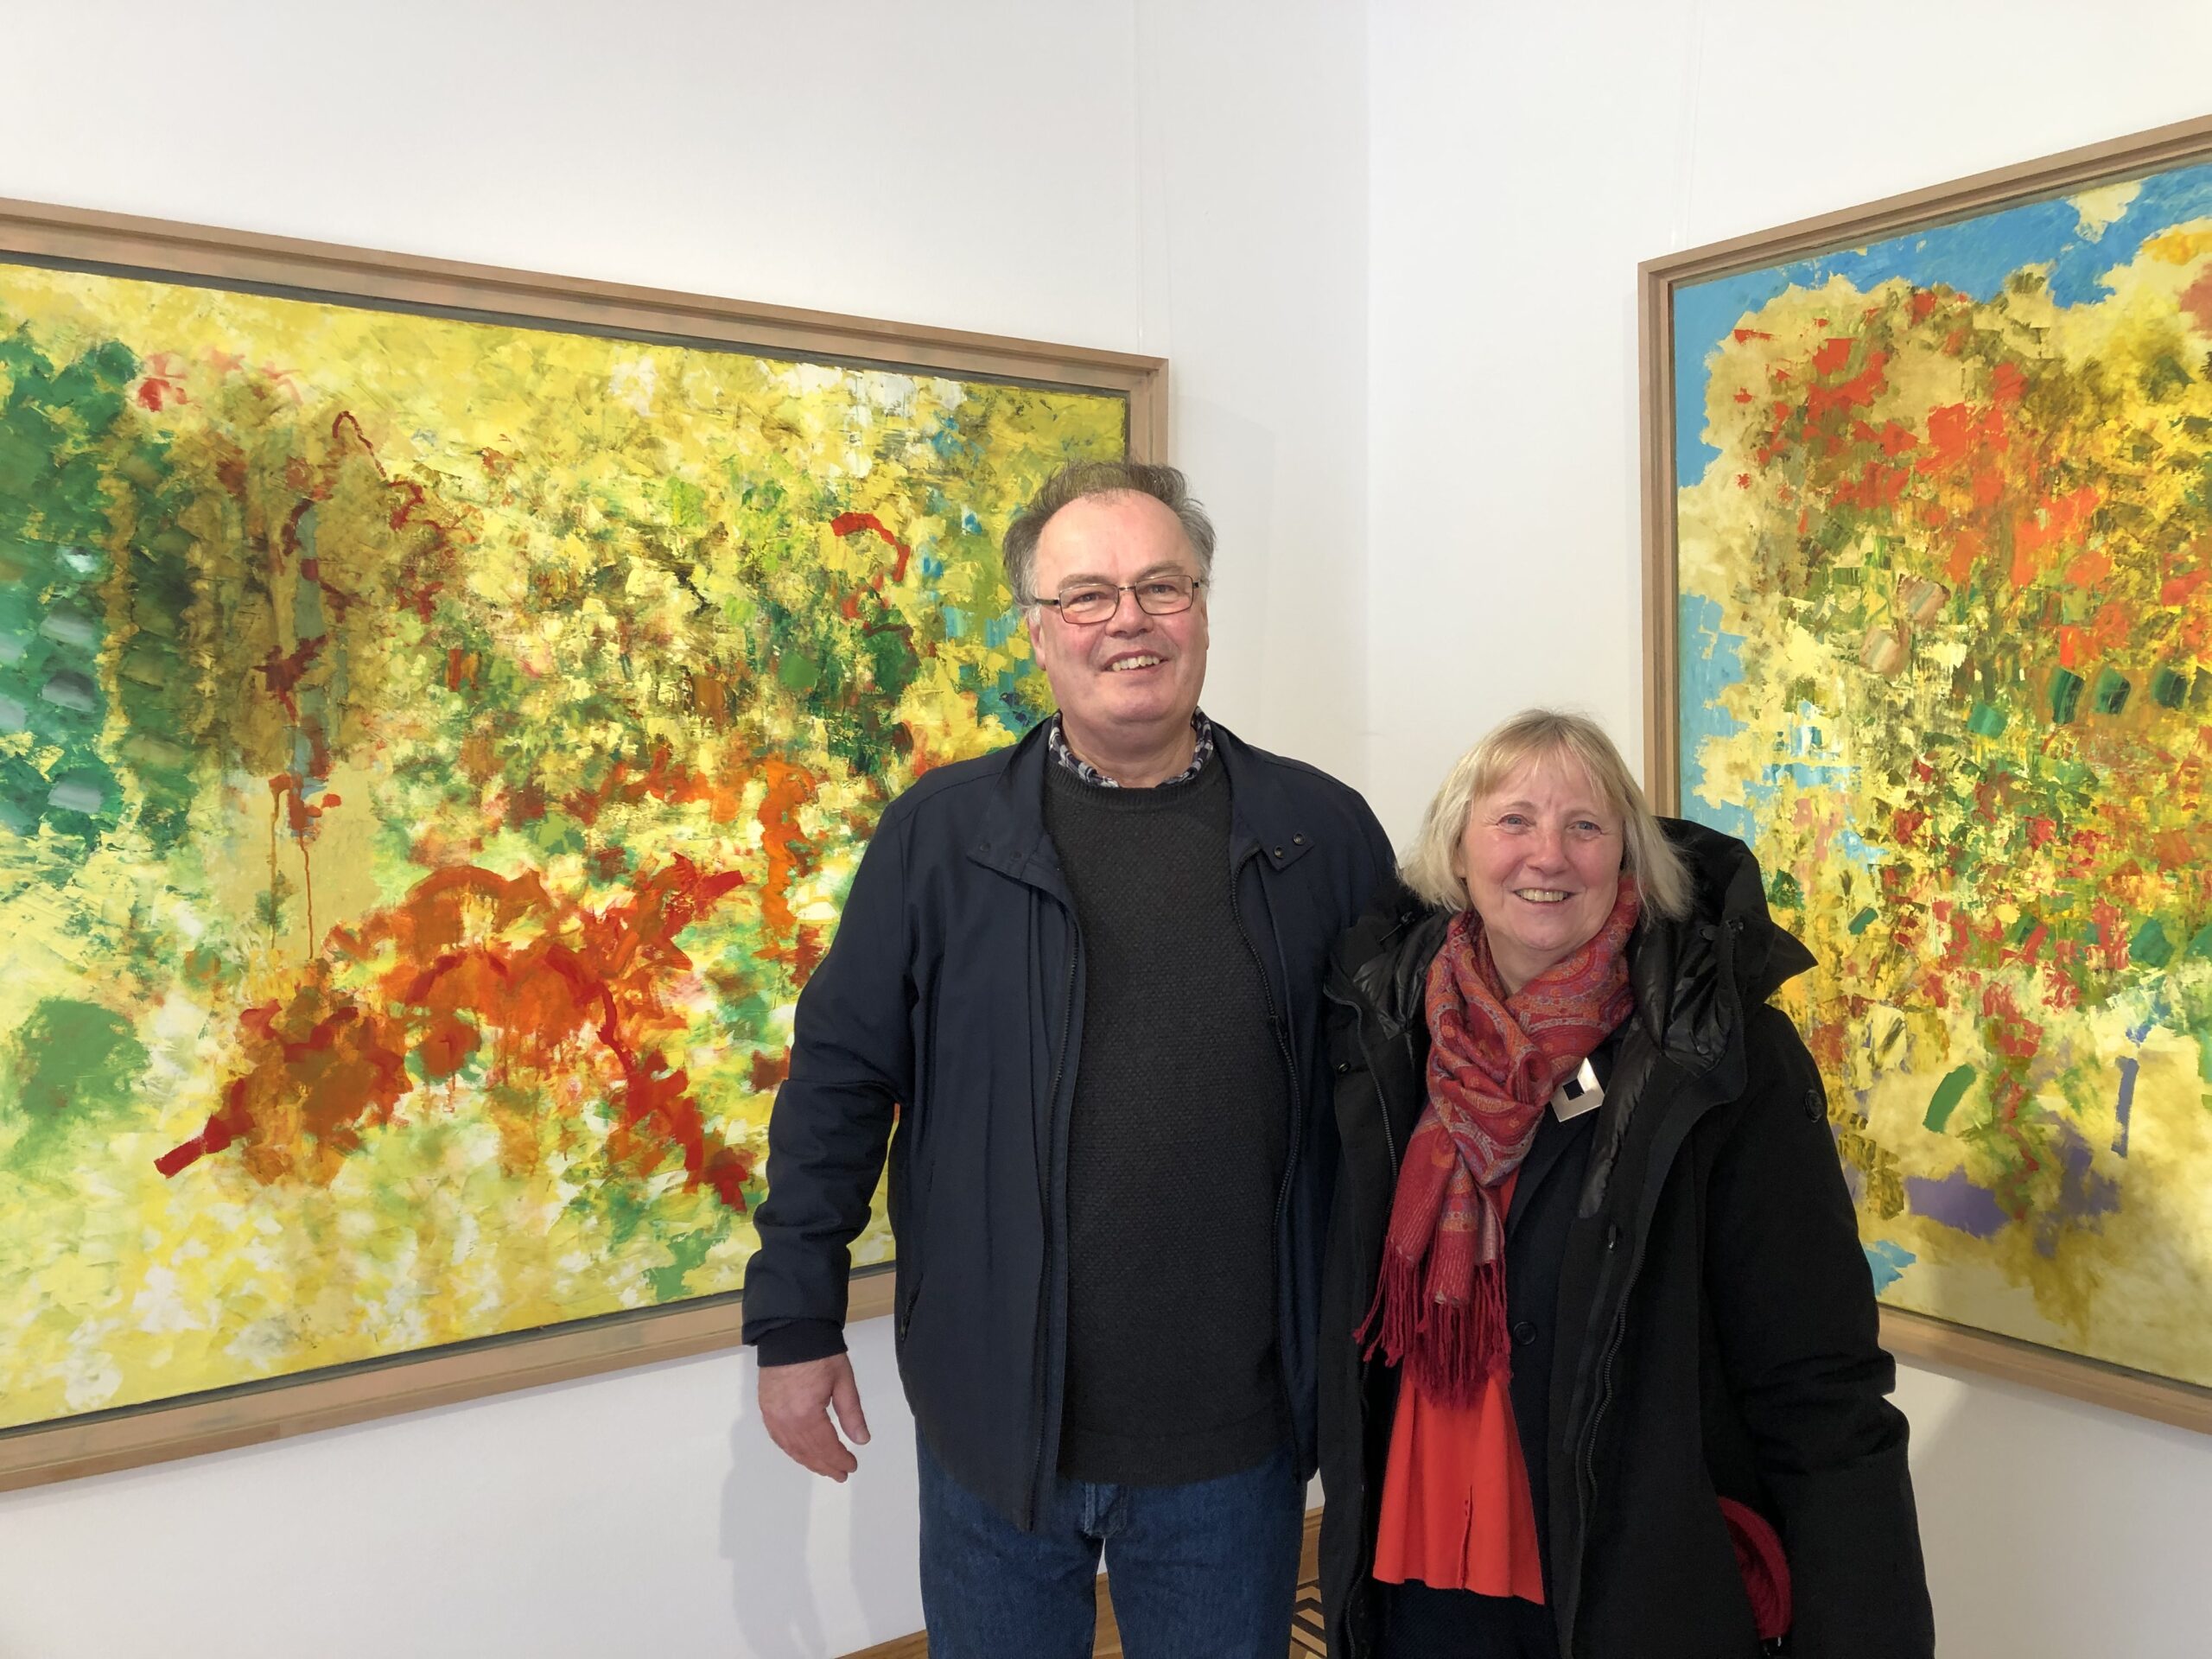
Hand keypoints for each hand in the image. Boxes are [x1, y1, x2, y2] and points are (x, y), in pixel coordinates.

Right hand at [757, 1352, 870, 1481]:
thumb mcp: (843, 1381)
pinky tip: (801, 1453)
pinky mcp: (765, 1409)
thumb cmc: (821, 1353)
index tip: (852, 1466)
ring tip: (825, 1468)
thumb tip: (861, 1441)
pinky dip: (792, 1450)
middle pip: (807, 1451)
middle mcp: (785, 1420)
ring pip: (791, 1448)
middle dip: (826, 1465)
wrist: (790, 1331)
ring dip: (809, 1461)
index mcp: (807, 1414)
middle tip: (841, 1474)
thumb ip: (852, 1413)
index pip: (825, 1446)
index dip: (839, 1459)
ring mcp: (772, 1416)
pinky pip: (778, 1438)